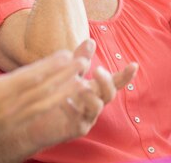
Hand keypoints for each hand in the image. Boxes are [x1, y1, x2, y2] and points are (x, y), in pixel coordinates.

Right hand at [0, 29, 91, 154]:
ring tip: (82, 80)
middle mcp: (8, 108)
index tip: (68, 55)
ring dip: (65, 91)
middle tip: (85, 63)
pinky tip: (63, 97)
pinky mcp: (11, 126)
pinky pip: (38, 113)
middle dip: (66, 76)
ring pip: (45, 104)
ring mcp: (12, 119)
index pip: (31, 77)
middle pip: (44, 90)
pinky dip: (53, 104)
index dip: (51, 66)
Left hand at [21, 39, 137, 150]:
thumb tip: (91, 41)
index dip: (125, 75)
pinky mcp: (75, 129)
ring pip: (97, 108)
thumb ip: (80, 60)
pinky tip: (63, 102)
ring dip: (91, 96)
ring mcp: (86, 117)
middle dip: (106, 82)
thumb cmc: (55, 96)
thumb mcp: (68, 75)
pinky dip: (72, 110)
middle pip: (109, 94)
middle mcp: (94, 103)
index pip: (114, 82)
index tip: (134, 65)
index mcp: (94, 89)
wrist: (36, 121)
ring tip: (81, 86)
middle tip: (98, 70)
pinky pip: (79, 122)